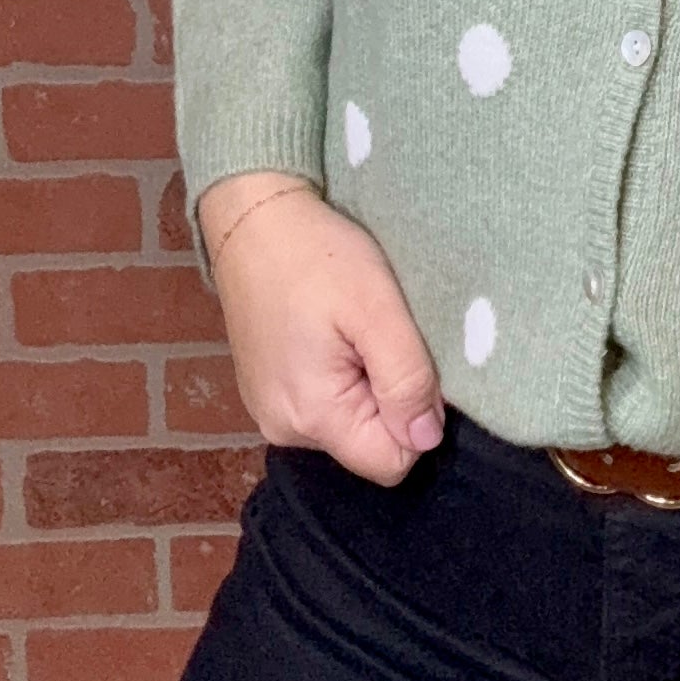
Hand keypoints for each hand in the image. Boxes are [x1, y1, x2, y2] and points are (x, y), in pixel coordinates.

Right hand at [196, 171, 447, 486]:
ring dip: (366, 382)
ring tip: (354, 326)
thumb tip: (426, 442)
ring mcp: (270, 410)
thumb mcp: (377, 310)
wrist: (253, 218)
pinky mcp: (267, 388)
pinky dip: (340, 373)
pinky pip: (323, 402)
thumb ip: (406, 380)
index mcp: (311, 418)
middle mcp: (283, 429)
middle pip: (369, 443)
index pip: (391, 463)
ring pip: (349, 422)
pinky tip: (333, 329)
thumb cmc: (318, 256)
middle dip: (389, 397)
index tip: (409, 361)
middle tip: (380, 334)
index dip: (416, 417)